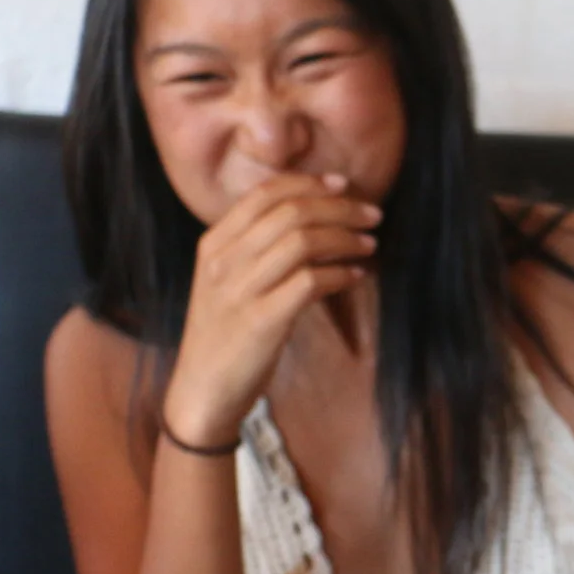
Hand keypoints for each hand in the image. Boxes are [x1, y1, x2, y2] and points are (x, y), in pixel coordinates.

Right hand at [160, 173, 379, 444]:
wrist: (201, 390)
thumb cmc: (225, 335)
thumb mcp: (226, 282)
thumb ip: (254, 249)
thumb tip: (310, 219)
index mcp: (213, 244)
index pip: (263, 194)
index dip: (308, 183)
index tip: (343, 183)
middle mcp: (223, 261)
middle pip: (289, 212)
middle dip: (339, 207)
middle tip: (372, 214)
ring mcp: (240, 290)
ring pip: (301, 241)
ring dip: (344, 238)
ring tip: (369, 243)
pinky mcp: (261, 321)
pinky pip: (309, 282)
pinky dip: (340, 274)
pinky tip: (357, 276)